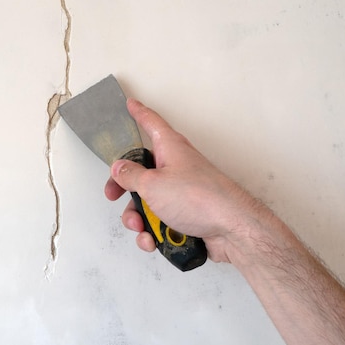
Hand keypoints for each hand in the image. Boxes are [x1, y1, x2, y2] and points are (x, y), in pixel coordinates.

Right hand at [104, 98, 264, 262]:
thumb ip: (130, 175)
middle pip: (141, 171)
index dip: (139, 113)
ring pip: (147, 201)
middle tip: (113, 195)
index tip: (131, 104)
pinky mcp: (185, 215)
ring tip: (142, 227)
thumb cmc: (200, 198)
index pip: (151, 123)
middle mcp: (176, 167)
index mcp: (169, 148)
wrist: (231, 229)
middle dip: (125, 188)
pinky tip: (153, 240)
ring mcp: (180, 192)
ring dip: (138, 217)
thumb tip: (119, 168)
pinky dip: (152, 232)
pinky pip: (159, 221)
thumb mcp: (152, 184)